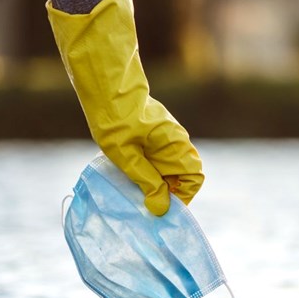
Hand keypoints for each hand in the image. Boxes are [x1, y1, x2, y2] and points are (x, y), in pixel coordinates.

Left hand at [47, 0, 203, 214]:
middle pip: (179, 177)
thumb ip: (145, 181)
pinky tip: (127, 177)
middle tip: (142, 204)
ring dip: (152, 184)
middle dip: (164, 193)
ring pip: (165, 170)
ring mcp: (164, 139)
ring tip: (132, 192)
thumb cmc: (115, 120)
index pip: (193, 178)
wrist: (105, 88)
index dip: (182, 196)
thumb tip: (161, 209)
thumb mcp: (126, 156)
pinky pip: (154, 161)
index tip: (160, 207)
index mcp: (175, 145)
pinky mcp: (151, 137)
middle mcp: (175, 142)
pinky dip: (145, 173)